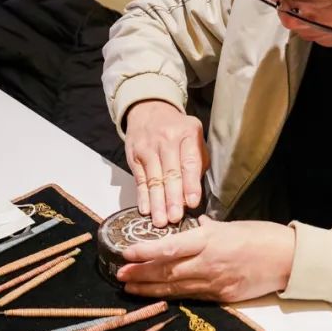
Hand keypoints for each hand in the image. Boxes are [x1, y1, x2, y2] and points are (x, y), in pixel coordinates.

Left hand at [116, 217, 294, 301]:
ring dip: (150, 288)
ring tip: (130, 287)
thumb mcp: (230, 225)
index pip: (170, 247)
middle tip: (120, 274)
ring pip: (175, 287)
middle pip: (167, 271)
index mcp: (209, 240)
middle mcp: (208, 263)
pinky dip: (173, 295)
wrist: (288, 260)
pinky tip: (158, 295)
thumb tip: (192, 228)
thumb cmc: (262, 236)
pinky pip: (192, 296)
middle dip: (140, 274)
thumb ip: (207, 230)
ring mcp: (215, 283)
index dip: (145, 252)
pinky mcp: (222, 296)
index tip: (126, 253)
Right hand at [124, 100, 208, 226]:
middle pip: (170, 172)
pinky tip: (146, 209)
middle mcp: (167, 139)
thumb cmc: (178, 131)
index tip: (192, 202)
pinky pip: (140, 179)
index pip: (189, 162)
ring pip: (153, 179)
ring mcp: (148, 147)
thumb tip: (192, 195)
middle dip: (172, 197)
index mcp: (187, 134)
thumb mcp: (195, 137)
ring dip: (157, 202)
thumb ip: (197, 163)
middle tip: (175, 218)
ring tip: (160, 221)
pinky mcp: (134, 155)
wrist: (150, 110)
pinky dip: (142, 196)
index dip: (190, 184)